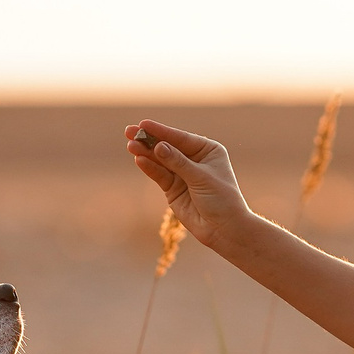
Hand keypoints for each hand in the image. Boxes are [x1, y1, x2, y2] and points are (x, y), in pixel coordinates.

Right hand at [125, 120, 254, 248]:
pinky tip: (139, 159)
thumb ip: (178, 162)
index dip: (162, 131)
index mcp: (207, 150)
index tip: (144, 124)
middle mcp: (194, 159)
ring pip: (160, 160)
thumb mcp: (200, 177)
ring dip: (145, 152)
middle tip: (129, 131)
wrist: (224, 229)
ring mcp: (182, 174)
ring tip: (130, 145)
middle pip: (168, 147)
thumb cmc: (221, 199)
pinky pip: (159, 175)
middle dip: (149, 139)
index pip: (181, 138)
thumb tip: (158, 146)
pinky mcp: (173, 188)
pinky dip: (149, 168)